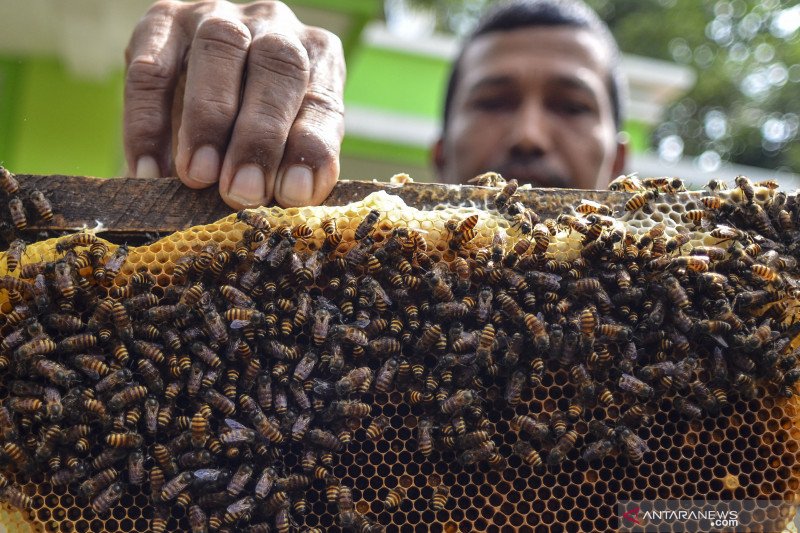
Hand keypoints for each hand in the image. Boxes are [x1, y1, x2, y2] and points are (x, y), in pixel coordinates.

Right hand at [124, 0, 344, 207]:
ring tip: (197, 177)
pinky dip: (146, 124)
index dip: (309, 147)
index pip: (322, 98)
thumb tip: (295, 195)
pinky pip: (150, 69)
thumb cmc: (259, 132)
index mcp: (318, 55)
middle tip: (241, 190)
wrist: (204, 97)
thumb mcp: (287, 147)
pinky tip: (147, 171)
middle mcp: (275, 24)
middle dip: (258, 135)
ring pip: (218, 49)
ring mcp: (218, 16)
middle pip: (276, 64)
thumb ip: (295, 166)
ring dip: (206, 120)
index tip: (293, 193)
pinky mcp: (163, 20)